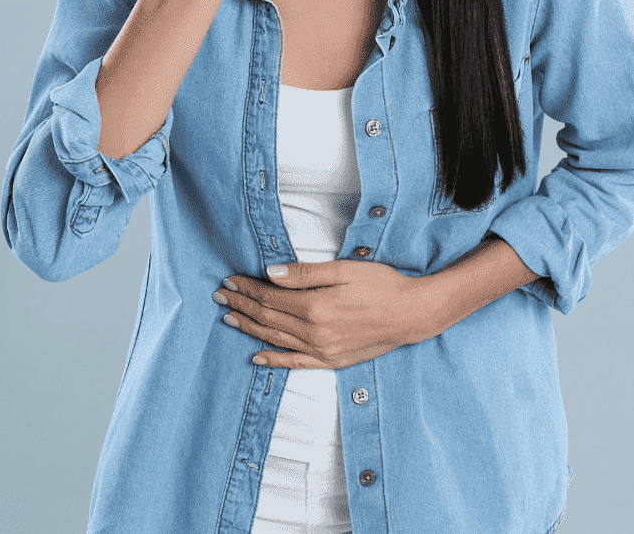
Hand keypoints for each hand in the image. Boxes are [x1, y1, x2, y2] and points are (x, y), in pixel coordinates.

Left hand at [214, 259, 444, 368]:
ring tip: (230, 319)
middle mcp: (314, 332)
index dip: (247, 288)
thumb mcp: (344, 270)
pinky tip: (257, 357)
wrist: (412, 314)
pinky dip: (274, 360)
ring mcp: (322, 350)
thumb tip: (270, 273)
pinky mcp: (332, 360)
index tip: (230, 280)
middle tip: (221, 296)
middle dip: (242, 305)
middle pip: (268, 318)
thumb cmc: (381, 285)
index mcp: (315, 307)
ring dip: (250, 328)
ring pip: (276, 339)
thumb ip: (305, 274)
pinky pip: (296, 363)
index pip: (270, 297)